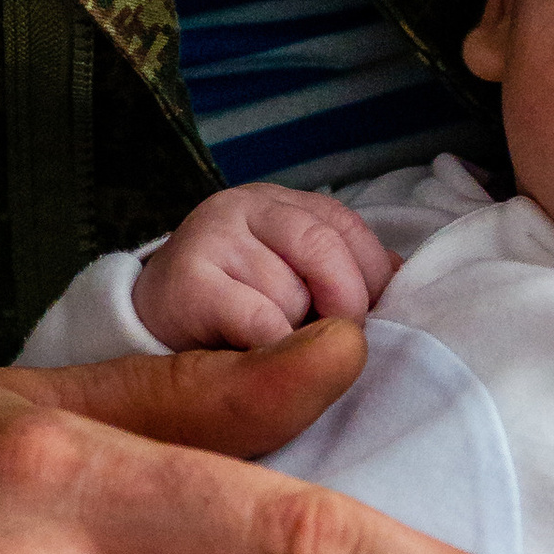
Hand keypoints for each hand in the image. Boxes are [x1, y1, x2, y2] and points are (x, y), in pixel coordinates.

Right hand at [134, 186, 396, 347]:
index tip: (368, 318)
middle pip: (324, 249)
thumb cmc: (236, 306)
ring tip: (268, 342)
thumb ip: (343, 272)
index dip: (372, 278)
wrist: (150, 322)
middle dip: (344, 305)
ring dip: (293, 334)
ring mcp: (213, 237)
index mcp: (281, 202)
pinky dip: (270, 349)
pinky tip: (250, 352)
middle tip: (333, 343)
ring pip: (290, 292)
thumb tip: (403, 279)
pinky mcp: (189, 280)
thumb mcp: (292, 276)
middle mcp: (245, 206)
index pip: (349, 227)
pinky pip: (259, 321)